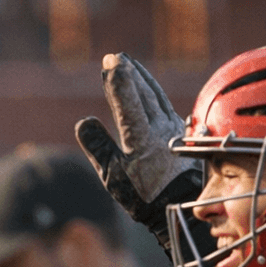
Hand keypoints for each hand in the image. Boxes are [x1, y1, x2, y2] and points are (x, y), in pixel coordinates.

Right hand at [74, 52, 200, 248]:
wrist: (181, 208)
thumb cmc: (144, 196)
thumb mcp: (113, 177)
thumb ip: (98, 146)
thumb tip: (84, 121)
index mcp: (140, 136)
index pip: (128, 99)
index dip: (117, 79)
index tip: (110, 62)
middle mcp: (160, 127)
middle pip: (143, 91)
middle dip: (128, 72)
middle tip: (115, 58)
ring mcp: (173, 128)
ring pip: (156, 95)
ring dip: (142, 78)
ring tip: (130, 66)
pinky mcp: (180, 133)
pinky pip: (165, 105)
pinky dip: (153, 92)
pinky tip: (150, 90)